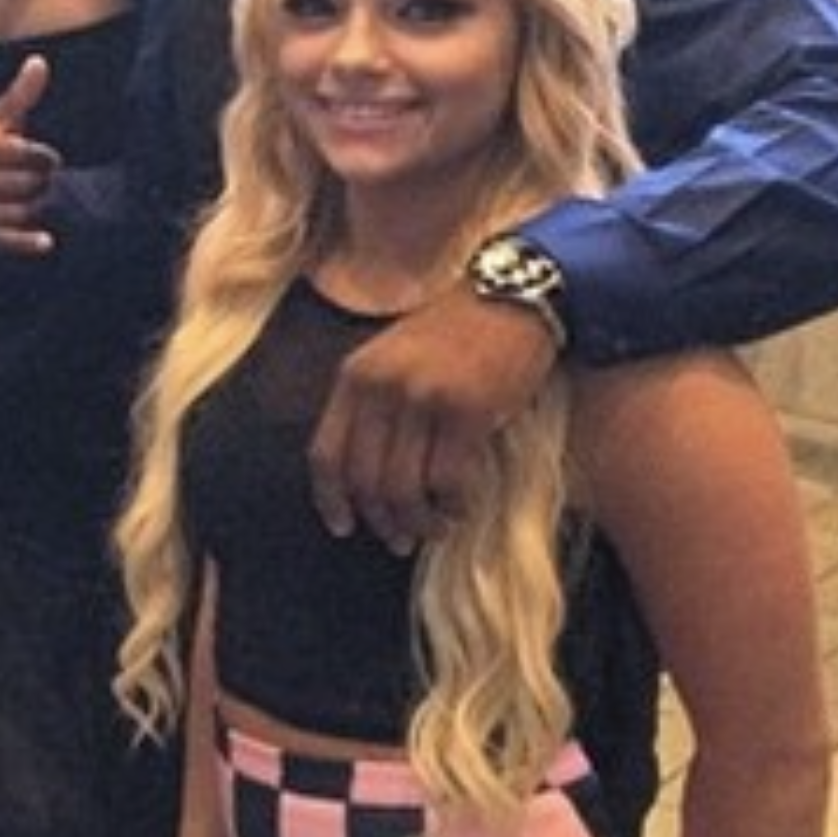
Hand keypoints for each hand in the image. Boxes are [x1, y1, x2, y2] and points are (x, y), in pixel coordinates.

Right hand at [0, 56, 60, 255]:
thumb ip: (20, 96)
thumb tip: (39, 62)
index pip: (19, 153)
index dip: (44, 156)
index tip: (49, 159)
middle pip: (23, 184)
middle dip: (42, 183)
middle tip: (44, 181)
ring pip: (20, 212)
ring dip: (38, 207)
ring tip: (38, 200)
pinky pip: (4, 241)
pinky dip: (27, 243)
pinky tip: (48, 241)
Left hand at [309, 283, 559, 554]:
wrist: (512, 298)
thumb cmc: (456, 333)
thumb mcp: (394, 357)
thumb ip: (374, 405)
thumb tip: (366, 480)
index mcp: (355, 374)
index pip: (325, 453)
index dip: (331, 499)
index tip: (344, 526)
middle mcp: (382, 386)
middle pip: (365, 480)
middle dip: (382, 520)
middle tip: (400, 539)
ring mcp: (422, 398)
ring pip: (404, 489)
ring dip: (419, 521)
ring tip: (434, 527)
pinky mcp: (466, 411)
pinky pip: (448, 481)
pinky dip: (453, 505)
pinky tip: (461, 507)